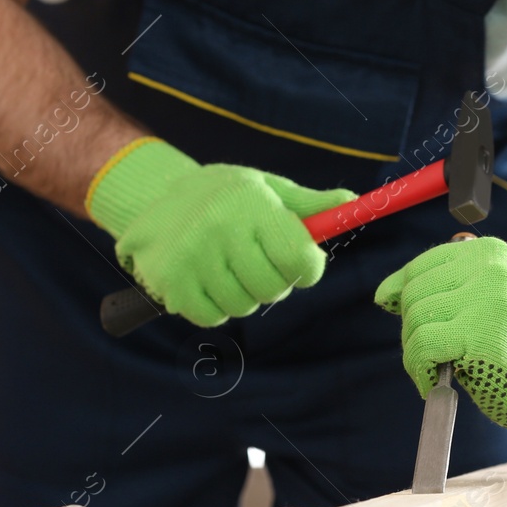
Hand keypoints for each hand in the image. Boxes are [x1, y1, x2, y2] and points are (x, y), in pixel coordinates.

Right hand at [87, 138, 353, 326]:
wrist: (154, 198)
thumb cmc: (226, 196)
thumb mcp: (267, 190)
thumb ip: (309, 204)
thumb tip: (352, 200)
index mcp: (253, 204)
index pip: (300, 260)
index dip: (308, 269)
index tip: (301, 264)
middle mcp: (221, 228)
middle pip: (274, 289)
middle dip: (274, 282)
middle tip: (257, 261)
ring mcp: (193, 258)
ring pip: (244, 306)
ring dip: (243, 295)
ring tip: (228, 267)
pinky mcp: (171, 283)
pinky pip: (213, 317)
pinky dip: (215, 306)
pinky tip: (206, 280)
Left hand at [374, 236, 506, 430]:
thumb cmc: (506, 337)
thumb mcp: (474, 298)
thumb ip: (431, 287)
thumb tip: (384, 294)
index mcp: (488, 252)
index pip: (422, 266)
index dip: (405, 296)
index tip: (410, 318)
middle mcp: (488, 269)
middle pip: (416, 293)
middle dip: (412, 327)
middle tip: (429, 351)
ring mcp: (486, 300)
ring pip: (416, 319)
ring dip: (415, 351)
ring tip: (433, 367)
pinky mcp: (481, 335)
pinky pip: (424, 346)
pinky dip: (419, 367)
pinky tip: (432, 379)